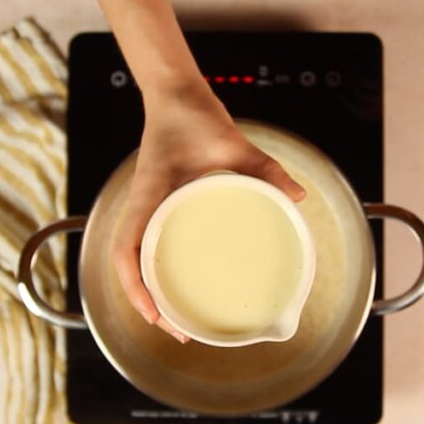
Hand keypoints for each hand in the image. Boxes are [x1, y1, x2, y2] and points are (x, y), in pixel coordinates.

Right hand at [112, 78, 305, 342]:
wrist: (174, 93)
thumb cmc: (193, 115)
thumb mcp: (232, 142)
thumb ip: (264, 167)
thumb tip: (298, 196)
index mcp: (149, 196)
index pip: (126, 251)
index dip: (135, 288)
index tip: (155, 314)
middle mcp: (142, 206)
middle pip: (129, 267)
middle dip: (146, 303)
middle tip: (178, 331)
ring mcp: (147, 206)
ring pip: (137, 259)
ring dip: (151, 290)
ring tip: (177, 318)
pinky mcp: (158, 203)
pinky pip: (150, 242)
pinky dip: (158, 267)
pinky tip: (182, 279)